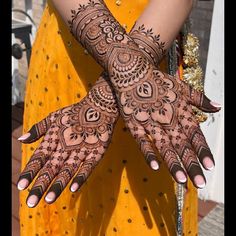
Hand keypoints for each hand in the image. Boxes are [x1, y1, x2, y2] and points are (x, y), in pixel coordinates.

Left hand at [17, 76, 118, 206]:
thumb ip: (37, 129)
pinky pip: (88, 166)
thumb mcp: (53, 117)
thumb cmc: (74, 113)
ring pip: (67, 170)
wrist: (97, 107)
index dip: (30, 172)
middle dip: (40, 185)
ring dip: (58, 185)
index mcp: (54, 139)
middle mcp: (65, 147)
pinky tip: (74, 189)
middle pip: (51, 168)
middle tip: (31, 203)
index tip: (21, 186)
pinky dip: (81, 176)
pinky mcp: (96, 151)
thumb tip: (20, 139)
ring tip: (48, 200)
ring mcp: (81, 150)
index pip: (38, 158)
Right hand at [107, 44, 220, 187]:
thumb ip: (200, 98)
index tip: (210, 166)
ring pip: (164, 146)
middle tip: (199, 182)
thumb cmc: (158, 80)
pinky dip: (149, 153)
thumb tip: (218, 106)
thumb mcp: (182, 86)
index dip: (203, 150)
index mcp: (181, 110)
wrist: (133, 72)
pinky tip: (155, 167)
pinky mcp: (135, 123)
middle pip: (182, 145)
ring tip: (181, 180)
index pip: (195, 134)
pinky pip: (142, 141)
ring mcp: (151, 122)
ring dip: (173, 164)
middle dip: (191, 164)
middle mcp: (168, 118)